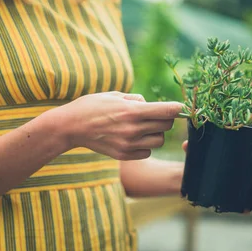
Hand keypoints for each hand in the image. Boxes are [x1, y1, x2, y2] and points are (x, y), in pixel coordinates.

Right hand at [59, 92, 182, 160]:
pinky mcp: (124, 155)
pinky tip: (134, 138)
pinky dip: (145, 146)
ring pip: (159, 141)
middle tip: (155, 114)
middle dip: (164, 119)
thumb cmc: (92, 106)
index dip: (177, 108)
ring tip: (142, 127)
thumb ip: (137, 100)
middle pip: (166, 126)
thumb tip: (152, 106)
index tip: (180, 107)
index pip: (167, 111)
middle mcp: (133, 129)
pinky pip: (147, 152)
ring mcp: (128, 144)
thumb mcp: (115, 95)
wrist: (71, 126)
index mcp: (132, 111)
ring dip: (156, 133)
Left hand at [182, 141, 251, 207]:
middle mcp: (242, 172)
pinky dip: (247, 208)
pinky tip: (248, 209)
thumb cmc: (198, 162)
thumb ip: (193, 148)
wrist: (189, 179)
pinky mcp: (231, 198)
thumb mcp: (197, 154)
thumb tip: (186, 145)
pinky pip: (243, 205)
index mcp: (239, 158)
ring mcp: (238, 186)